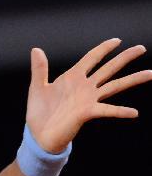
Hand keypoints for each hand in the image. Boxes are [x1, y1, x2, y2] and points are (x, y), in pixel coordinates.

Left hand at [26, 39, 151, 152]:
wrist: (39, 135)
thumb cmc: (39, 112)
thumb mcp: (37, 87)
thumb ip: (39, 69)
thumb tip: (36, 49)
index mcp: (72, 78)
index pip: (91, 59)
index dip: (103, 49)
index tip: (117, 40)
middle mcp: (84, 87)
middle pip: (108, 68)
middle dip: (124, 58)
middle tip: (141, 48)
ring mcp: (88, 99)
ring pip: (114, 86)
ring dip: (133, 79)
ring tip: (151, 73)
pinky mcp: (87, 113)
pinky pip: (107, 110)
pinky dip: (120, 111)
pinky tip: (133, 112)